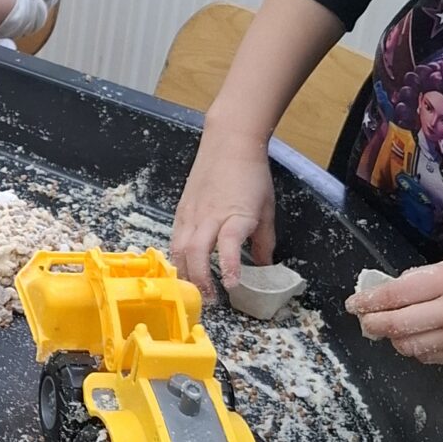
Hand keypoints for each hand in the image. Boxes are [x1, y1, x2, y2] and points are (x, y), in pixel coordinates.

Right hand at [171, 123, 275, 295]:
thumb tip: (263, 266)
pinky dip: (178, 257)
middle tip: (211, 298)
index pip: (229, 244)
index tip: (231, 285)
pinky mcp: (181, 210)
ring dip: (186, 272)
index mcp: (236, 214)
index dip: (228, 265)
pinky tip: (185, 268)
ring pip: (180, 248)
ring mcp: (192, 213)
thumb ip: (264, 240)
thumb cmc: (252, 175)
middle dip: (200, 278)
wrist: (229, 143)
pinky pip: (175, 239)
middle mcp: (210, 215)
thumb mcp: (266, 208)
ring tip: (195, 289)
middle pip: (196, 251)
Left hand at [348, 254, 442, 363]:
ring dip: (394, 339)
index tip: (353, 304)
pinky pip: (430, 358)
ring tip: (393, 329)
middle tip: (365, 321)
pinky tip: (419, 338)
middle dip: (372, 325)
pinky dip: (417, 349)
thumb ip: (425, 278)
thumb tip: (391, 290)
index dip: (367, 302)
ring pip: (409, 347)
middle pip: (395, 326)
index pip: (394, 295)